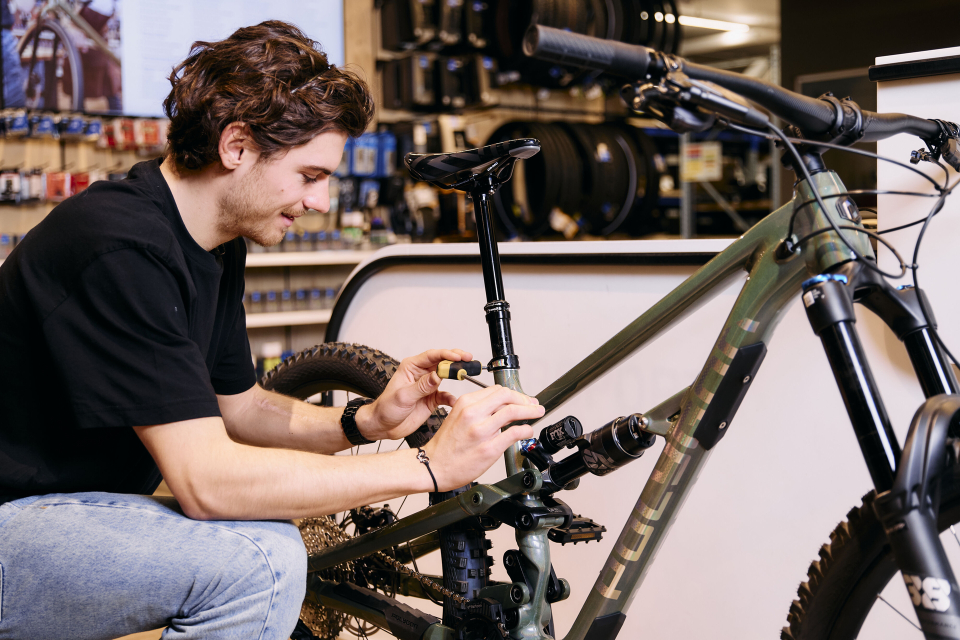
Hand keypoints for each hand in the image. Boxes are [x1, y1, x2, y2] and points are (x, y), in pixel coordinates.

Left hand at [358, 348, 472, 440]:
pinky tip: (454, 401)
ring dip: (457, 375)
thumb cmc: (386, 408)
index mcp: (411, 367)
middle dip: (456, 360)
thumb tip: (438, 376)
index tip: (458, 357)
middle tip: (469, 360)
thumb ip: (422, 386)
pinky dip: (451, 398)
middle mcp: (421, 373)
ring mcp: (428, 386)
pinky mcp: (432, 398)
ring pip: (446, 376)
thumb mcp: (403, 396)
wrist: (383, 426)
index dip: (446, 354)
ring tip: (467, 374)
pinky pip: (446, 395)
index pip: (432, 355)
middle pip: (442, 362)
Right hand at [420, 385, 543, 490]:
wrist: (433, 466)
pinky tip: (527, 431)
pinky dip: (526, 430)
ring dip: (530, 411)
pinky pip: (514, 433)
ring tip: (538, 413)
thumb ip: (479, 410)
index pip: (496, 390)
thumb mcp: (458, 417)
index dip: (514, 394)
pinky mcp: (488, 448)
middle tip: (534, 405)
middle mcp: (473, 414)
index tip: (522, 399)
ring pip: (513, 412)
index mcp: (465, 403)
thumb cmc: (446, 445)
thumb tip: (504, 408)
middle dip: (525, 399)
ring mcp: (481, 431)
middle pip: (507, 396)